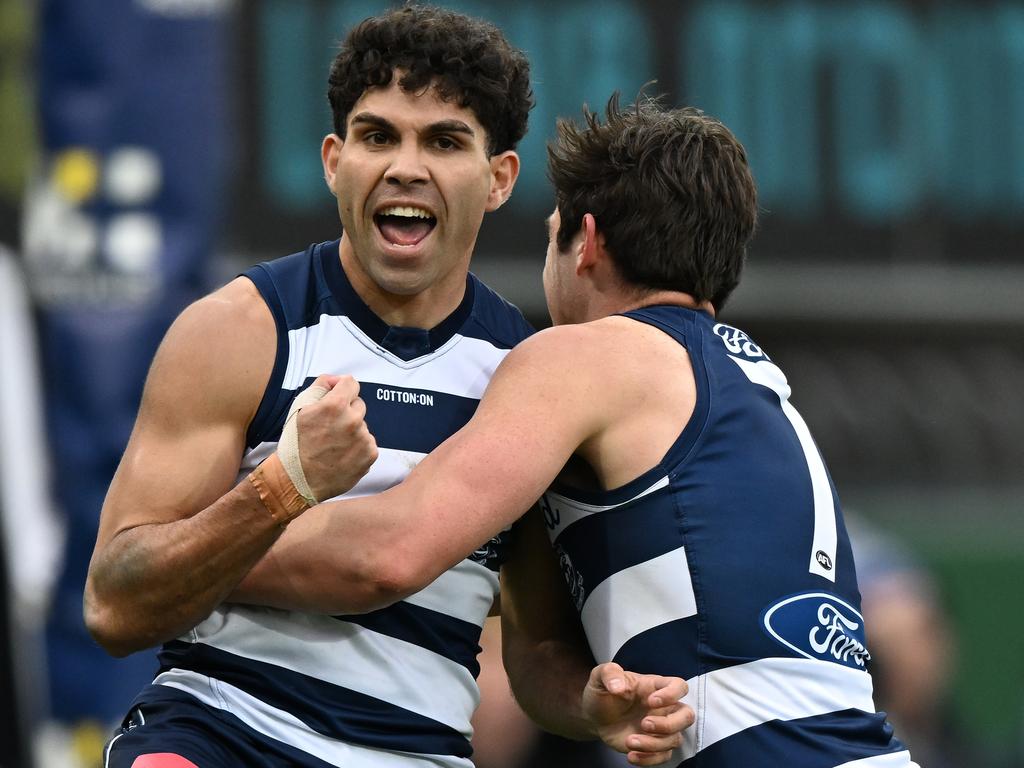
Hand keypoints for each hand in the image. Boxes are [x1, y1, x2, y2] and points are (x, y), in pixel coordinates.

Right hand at [294, 374, 377, 500]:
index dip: (341, 389)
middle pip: (358, 405)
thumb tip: (336, 380)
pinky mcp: (370, 455)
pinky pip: (368, 443)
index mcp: (335, 406)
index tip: (335, 398)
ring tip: (334, 445)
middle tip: (330, 427)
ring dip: (352, 431)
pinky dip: (358, 447)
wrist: (298, 480)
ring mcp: (363, 439)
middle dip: (346, 412)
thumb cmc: (296, 443)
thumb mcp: (300, 409)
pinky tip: (342, 455)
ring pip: (362, 426)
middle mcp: (353, 420)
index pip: (351, 383)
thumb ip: (321, 387)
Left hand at [582, 662, 692, 766]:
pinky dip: (650, 759)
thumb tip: (618, 686)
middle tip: (644, 724)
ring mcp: (660, 728)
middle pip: (687, 716)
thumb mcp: (601, 676)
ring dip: (654, 744)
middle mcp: (663, 708)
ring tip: (630, 741)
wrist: (594, 716)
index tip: (651, 701)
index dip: (672, 694)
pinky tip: (631, 755)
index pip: (679, 686)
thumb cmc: (604, 692)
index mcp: (655, 687)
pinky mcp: (653, 746)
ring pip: (675, 739)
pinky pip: (664, 756)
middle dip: (669, 724)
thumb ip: (609, 674)